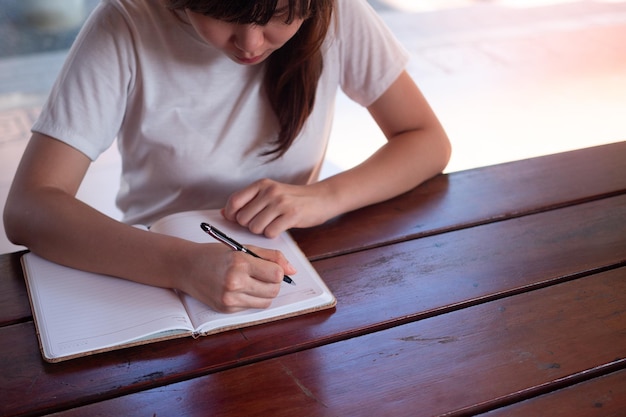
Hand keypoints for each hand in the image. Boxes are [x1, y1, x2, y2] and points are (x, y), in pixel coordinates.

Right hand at [181, 243, 296, 312]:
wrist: (186, 267)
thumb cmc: (215, 255)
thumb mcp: (242, 248)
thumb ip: (271, 257)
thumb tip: (292, 270)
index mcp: (239, 262)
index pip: (276, 274)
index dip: (278, 270)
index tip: (270, 266)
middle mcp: (234, 282)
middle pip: (273, 290)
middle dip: (273, 283)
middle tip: (262, 274)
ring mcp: (229, 298)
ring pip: (265, 301)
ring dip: (264, 292)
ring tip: (252, 281)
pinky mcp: (226, 309)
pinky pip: (251, 307)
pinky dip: (251, 298)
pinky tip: (240, 288)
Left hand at [223, 178, 334, 237]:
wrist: (321, 198)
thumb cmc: (292, 199)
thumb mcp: (269, 193)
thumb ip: (249, 201)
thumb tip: (225, 213)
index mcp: (261, 184)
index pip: (234, 201)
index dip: (232, 215)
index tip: (237, 220)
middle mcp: (270, 191)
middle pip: (243, 218)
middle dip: (249, 225)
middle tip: (262, 222)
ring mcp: (281, 203)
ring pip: (255, 227)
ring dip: (262, 231)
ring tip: (272, 224)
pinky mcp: (291, 215)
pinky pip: (270, 233)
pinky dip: (273, 234)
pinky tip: (280, 227)